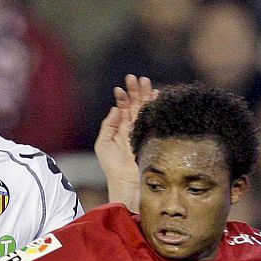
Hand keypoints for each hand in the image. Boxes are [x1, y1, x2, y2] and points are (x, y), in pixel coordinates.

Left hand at [95, 74, 156, 207]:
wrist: (127, 183)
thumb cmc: (112, 168)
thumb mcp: (103, 144)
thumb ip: (108, 125)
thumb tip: (116, 108)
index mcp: (122, 129)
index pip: (124, 108)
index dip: (123, 97)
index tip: (120, 88)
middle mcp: (135, 128)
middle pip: (136, 105)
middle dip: (136, 90)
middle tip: (135, 77)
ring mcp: (145, 131)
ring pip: (146, 108)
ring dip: (145, 94)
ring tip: (145, 80)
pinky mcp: (154, 136)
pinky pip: (156, 118)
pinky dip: (156, 106)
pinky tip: (155, 94)